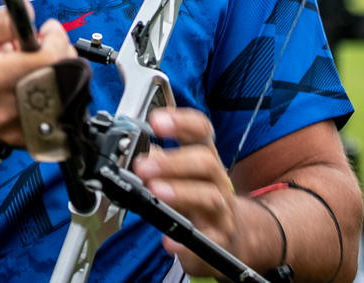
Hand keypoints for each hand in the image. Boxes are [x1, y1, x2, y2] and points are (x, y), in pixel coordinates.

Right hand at [0, 6, 75, 145]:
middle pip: (60, 79)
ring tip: (40, 68)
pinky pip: (61, 114)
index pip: (46, 60)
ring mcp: (15, 129)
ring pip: (66, 97)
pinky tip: (40, 87)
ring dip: (61, 76)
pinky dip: (58, 95)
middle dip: (62, 56)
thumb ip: (1, 18)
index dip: (56, 39)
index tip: (49, 31)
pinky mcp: (26, 140)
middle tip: (46, 48)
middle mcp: (1, 109)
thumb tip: (28, 14)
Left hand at [133, 108, 275, 275]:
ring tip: (155, 192)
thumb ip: (158, 160)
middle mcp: (217, 181)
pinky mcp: (217, 242)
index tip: (155, 121)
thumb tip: (133, 149)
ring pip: (209, 197)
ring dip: (181, 192)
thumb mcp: (181, 174)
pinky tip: (169, 241)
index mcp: (205, 158)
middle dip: (173, 162)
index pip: (201, 131)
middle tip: (143, 166)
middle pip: (206, 162)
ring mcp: (220, 211)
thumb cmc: (198, 198)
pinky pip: (205, 242)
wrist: (229, 238)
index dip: (181, 122)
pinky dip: (185, 243)